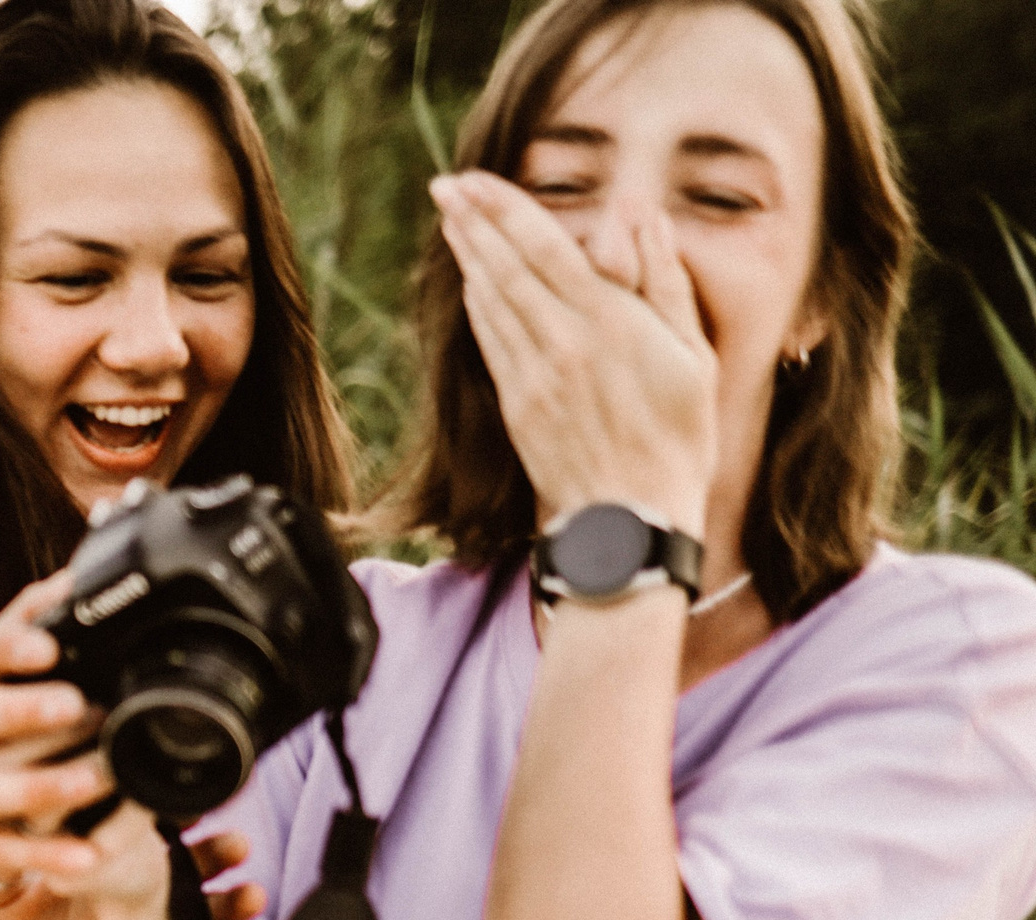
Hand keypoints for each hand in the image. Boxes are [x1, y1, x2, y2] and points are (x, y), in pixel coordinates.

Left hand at [0, 806, 265, 919]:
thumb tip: (3, 827)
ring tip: (251, 896)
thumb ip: (0, 868)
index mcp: (98, 857)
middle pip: (187, 859)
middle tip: (237, 845)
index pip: (139, 826)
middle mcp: (134, 886)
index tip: (188, 804)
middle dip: (217, 851)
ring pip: (205, 905)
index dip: (166, 813)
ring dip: (233, 898)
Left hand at [431, 171, 717, 538]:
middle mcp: (561, 343)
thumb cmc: (678, 438)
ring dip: (467, 256)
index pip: (544, 248)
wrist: (631, 520)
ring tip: (450, 219)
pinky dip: (476, 304)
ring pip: (490, 301)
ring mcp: (532, 376)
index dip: (504, 210)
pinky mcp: (516, 405)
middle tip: (444, 186)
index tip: (474, 181)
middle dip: (472, 222)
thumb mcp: (693, 354)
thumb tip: (639, 214)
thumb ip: (663, 280)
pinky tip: (469, 282)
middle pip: (505, 267)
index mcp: (609, 323)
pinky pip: (490, 341)